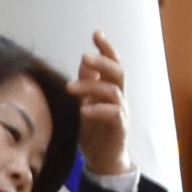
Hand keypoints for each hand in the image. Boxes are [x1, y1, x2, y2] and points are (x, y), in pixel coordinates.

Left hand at [71, 29, 130, 179]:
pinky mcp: (119, 127)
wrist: (102, 159)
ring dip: (91, 86)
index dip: (107, 48)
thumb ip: (87, 83)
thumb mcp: (85, 102)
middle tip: (85, 56)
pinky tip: (82, 110)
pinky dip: (97, 110)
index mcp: (110, 89)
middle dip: (103, 62)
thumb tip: (84, 61)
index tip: (96, 33)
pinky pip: (113, 114)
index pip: (112, 64)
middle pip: (118, 72)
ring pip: (112, 91)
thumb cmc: (93, 129)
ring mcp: (121, 111)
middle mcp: (119, 97)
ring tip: (70, 87)